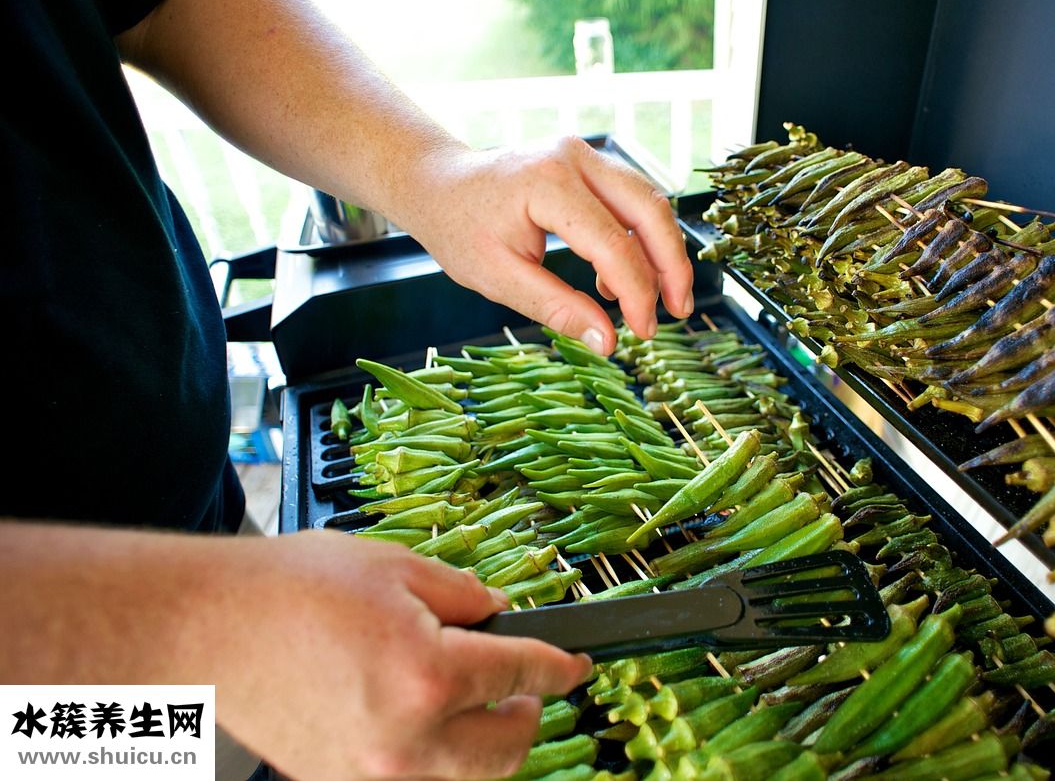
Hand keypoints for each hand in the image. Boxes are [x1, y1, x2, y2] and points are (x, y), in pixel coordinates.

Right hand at [214, 531, 591, 779]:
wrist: (204, 630)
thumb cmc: (289, 590)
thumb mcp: (394, 568)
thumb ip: (463, 594)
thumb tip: (499, 612)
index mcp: (428, 676)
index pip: (523, 676)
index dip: (560, 667)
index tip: (577, 664)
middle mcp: (407, 742)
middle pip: (508, 749)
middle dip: (527, 712)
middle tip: (521, 683)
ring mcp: (372, 775)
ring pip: (468, 777)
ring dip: (486, 743)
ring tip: (473, 702)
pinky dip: (437, 759)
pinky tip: (422, 719)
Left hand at [406, 136, 694, 353]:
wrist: (436, 183)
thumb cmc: (458, 228)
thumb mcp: (498, 278)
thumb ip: (556, 308)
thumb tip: (608, 343)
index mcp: (547, 184)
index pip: (613, 244)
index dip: (637, 293)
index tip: (641, 333)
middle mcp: (574, 158)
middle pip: (649, 210)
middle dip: (672, 266)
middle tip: (679, 311)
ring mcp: (584, 153)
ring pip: (649, 201)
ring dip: (662, 252)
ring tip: (657, 302)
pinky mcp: (589, 161)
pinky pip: (631, 198)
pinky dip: (639, 238)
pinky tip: (619, 280)